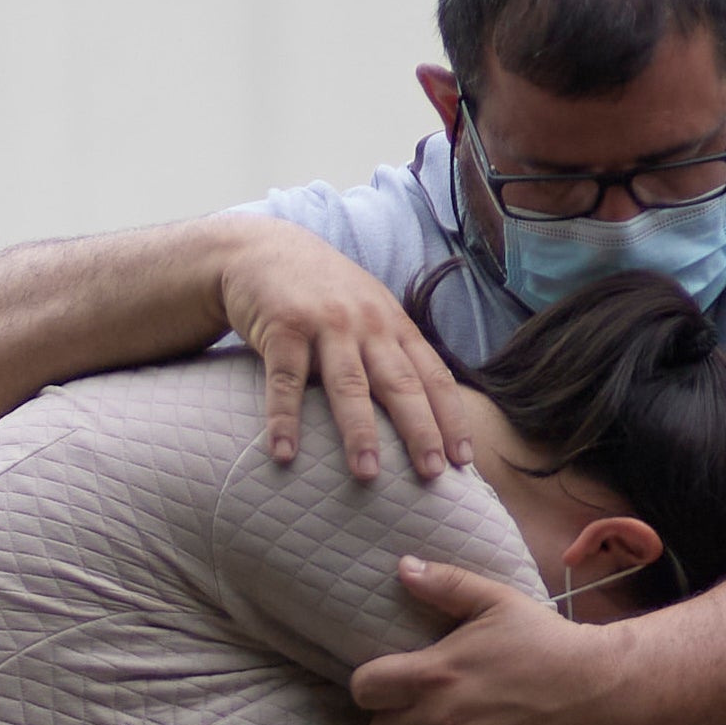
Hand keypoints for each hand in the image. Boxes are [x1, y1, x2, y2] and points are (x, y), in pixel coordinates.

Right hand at [217, 219, 472, 483]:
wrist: (262, 250)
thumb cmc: (321, 294)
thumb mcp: (367, 312)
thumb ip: (390, 352)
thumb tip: (423, 414)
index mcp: (392, 324)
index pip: (432, 374)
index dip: (450, 416)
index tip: (463, 459)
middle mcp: (366, 322)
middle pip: (399, 382)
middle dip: (419, 429)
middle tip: (431, 474)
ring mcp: (324, 323)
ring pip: (348, 384)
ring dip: (359, 431)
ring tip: (368, 474)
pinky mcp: (282, 327)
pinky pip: (286, 380)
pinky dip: (284, 419)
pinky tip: (285, 453)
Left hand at [349, 559, 617, 724]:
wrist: (603, 693)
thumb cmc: (548, 643)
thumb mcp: (497, 602)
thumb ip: (446, 584)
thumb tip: (403, 568)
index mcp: (435, 674)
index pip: (365, 689)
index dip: (373, 684)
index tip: (391, 680)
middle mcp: (440, 721)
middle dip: (392, 718)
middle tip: (417, 706)